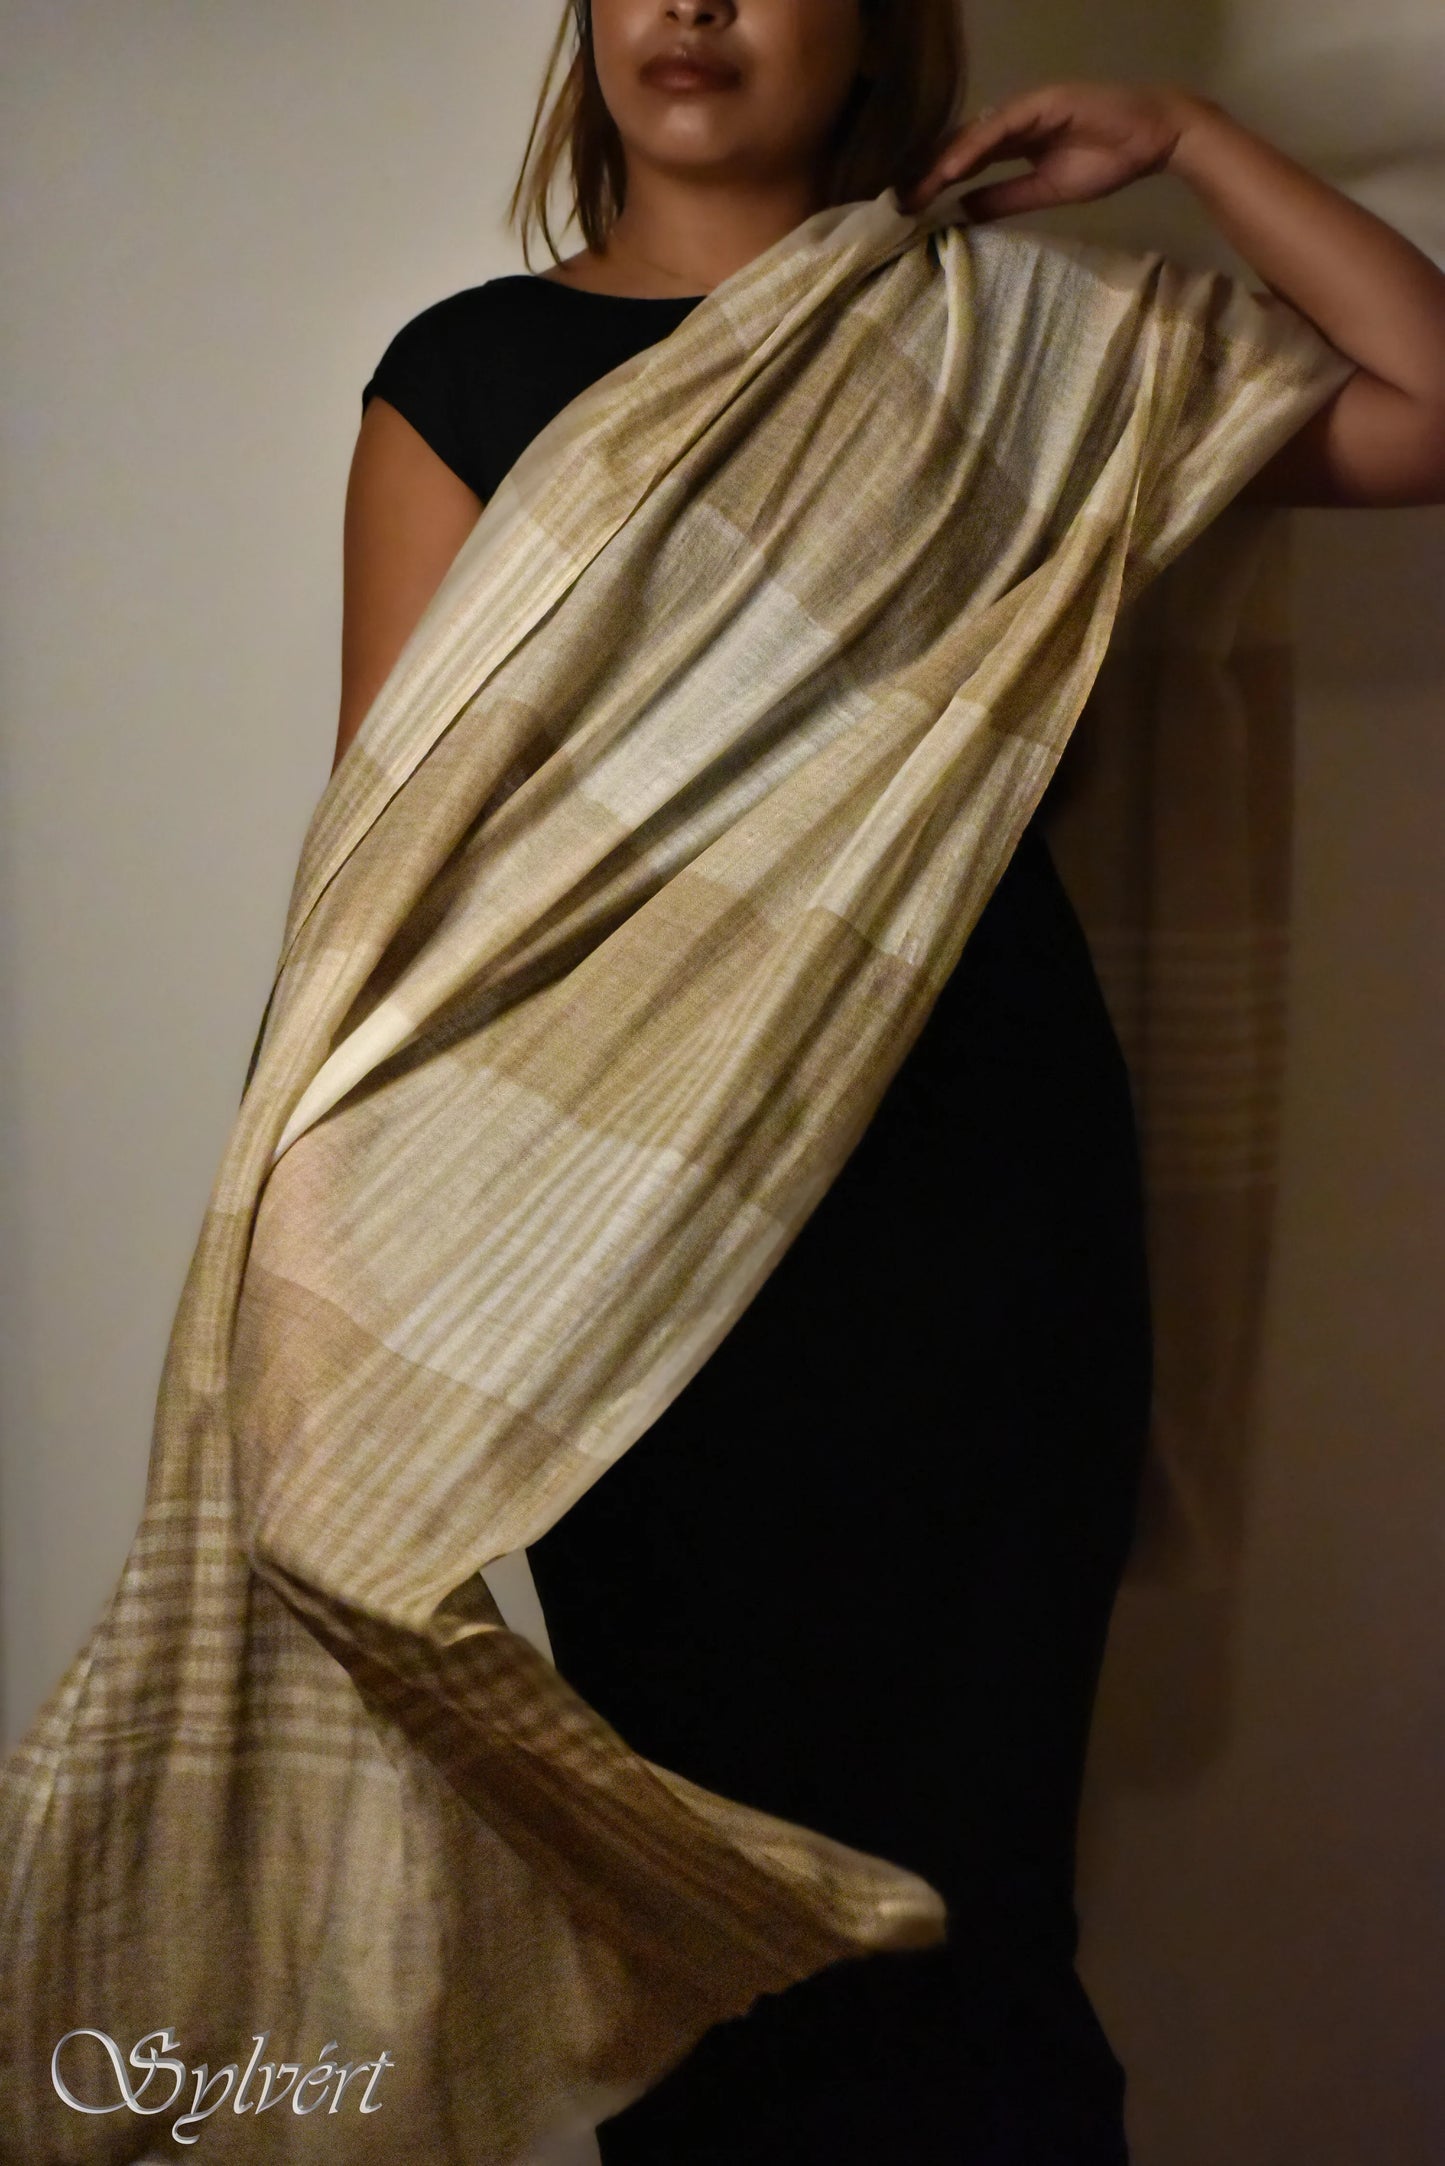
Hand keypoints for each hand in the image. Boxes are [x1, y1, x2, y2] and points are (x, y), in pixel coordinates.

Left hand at [901, 80, 1209, 221]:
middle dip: (927, 173)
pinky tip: (951, 169)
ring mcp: (1027, 107)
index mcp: (1014, 140)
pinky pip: (1000, 126)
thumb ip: (1006, 198)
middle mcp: (1013, 120)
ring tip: (915, 190)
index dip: (936, 182)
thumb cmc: (1108, 160)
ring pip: (974, 135)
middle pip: (961, 145)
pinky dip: (974, 147)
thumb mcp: (1047, 191)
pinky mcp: (1042, 102)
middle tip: (897, 203)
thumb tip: (963, 211)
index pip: (966, 161)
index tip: (910, 210)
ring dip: (942, 162)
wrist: (1154, 137)